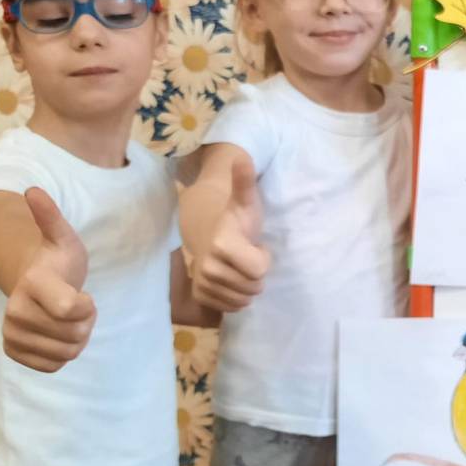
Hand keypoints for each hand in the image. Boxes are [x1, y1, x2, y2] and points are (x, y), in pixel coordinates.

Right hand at [2, 188, 95, 372]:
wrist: (37, 284)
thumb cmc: (57, 260)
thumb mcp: (62, 238)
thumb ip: (51, 218)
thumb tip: (33, 190)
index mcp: (32, 284)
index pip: (72, 310)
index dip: (87, 306)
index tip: (83, 293)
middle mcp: (15, 312)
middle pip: (75, 334)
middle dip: (86, 322)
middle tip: (76, 305)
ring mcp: (13, 335)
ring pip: (67, 352)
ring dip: (77, 338)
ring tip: (68, 318)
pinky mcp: (16, 353)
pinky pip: (55, 365)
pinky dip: (64, 353)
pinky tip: (58, 334)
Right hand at [188, 155, 269, 310]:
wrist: (209, 232)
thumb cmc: (237, 218)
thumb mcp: (246, 200)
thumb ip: (245, 181)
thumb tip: (243, 157)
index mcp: (222, 244)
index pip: (260, 270)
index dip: (263, 258)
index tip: (254, 244)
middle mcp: (207, 266)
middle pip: (254, 287)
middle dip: (256, 273)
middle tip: (246, 256)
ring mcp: (203, 282)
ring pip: (244, 299)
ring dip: (248, 285)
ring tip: (239, 266)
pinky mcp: (201, 295)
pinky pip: (231, 307)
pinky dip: (236, 296)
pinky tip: (232, 279)